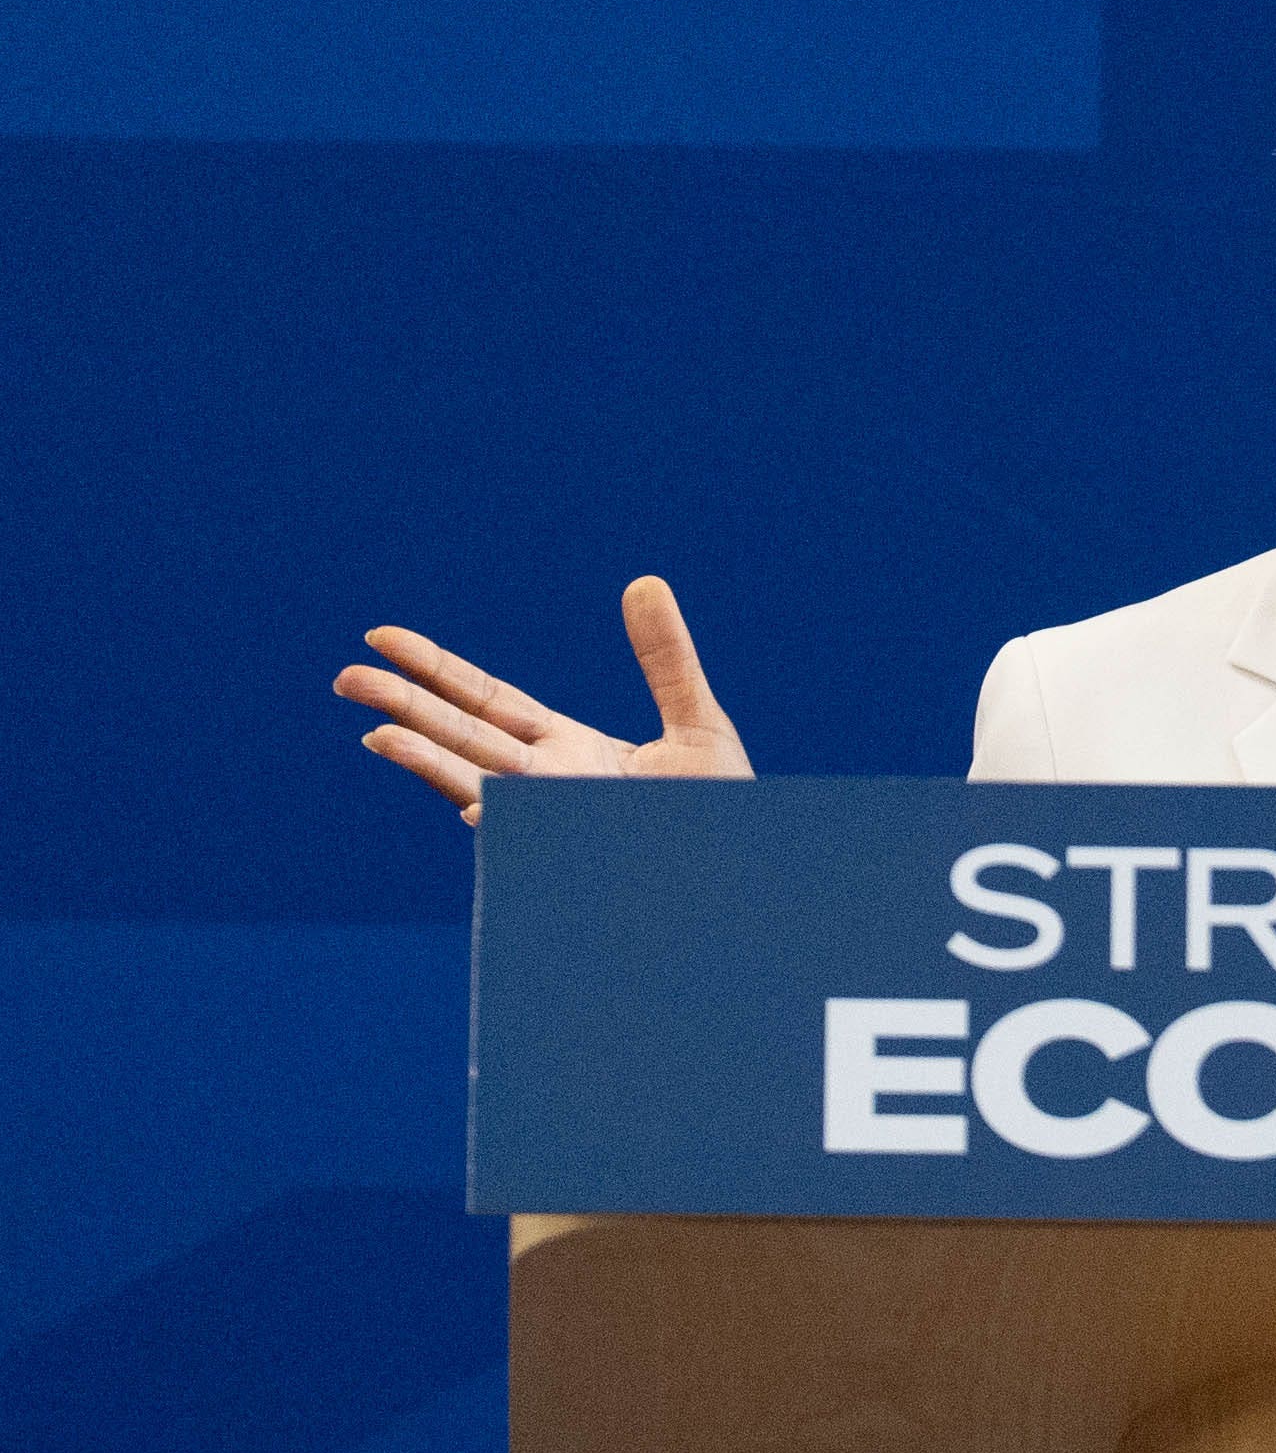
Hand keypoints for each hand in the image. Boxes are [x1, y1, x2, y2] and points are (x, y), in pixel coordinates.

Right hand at [333, 576, 751, 824]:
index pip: (485, 701)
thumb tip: (645, 582)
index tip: (381, 635)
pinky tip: (468, 802)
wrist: (754, 869)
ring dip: (429, 763)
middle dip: (405, 707)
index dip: (434, 668)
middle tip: (344, 676)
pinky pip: (530, 831)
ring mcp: (559, 817)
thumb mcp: (697, 721)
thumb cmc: (722, 805)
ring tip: (374, 734)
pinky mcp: (578, 849)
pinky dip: (500, 816)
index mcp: (567, 749)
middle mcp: (549, 783)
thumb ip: (666, 659)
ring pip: (480, 784)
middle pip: (462, 736)